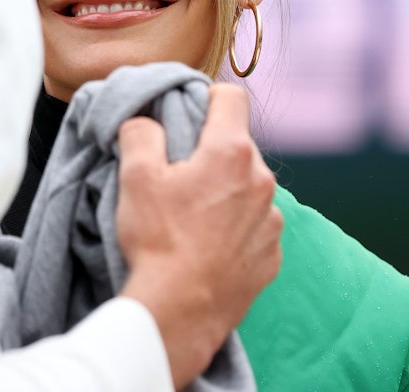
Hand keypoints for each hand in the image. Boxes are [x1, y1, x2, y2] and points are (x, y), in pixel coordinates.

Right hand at [116, 83, 282, 388]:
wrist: (179, 312)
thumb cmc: (158, 241)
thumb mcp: (135, 176)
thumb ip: (140, 132)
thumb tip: (145, 121)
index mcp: (231, 152)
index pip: (231, 96)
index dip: (206, 96)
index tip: (187, 113)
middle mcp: (262, 181)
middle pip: (237, 144)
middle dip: (210, 151)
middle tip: (177, 175)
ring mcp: (271, 220)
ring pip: (247, 187)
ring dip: (225, 191)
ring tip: (190, 217)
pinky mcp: (272, 255)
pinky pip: (254, 226)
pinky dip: (234, 227)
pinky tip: (206, 245)